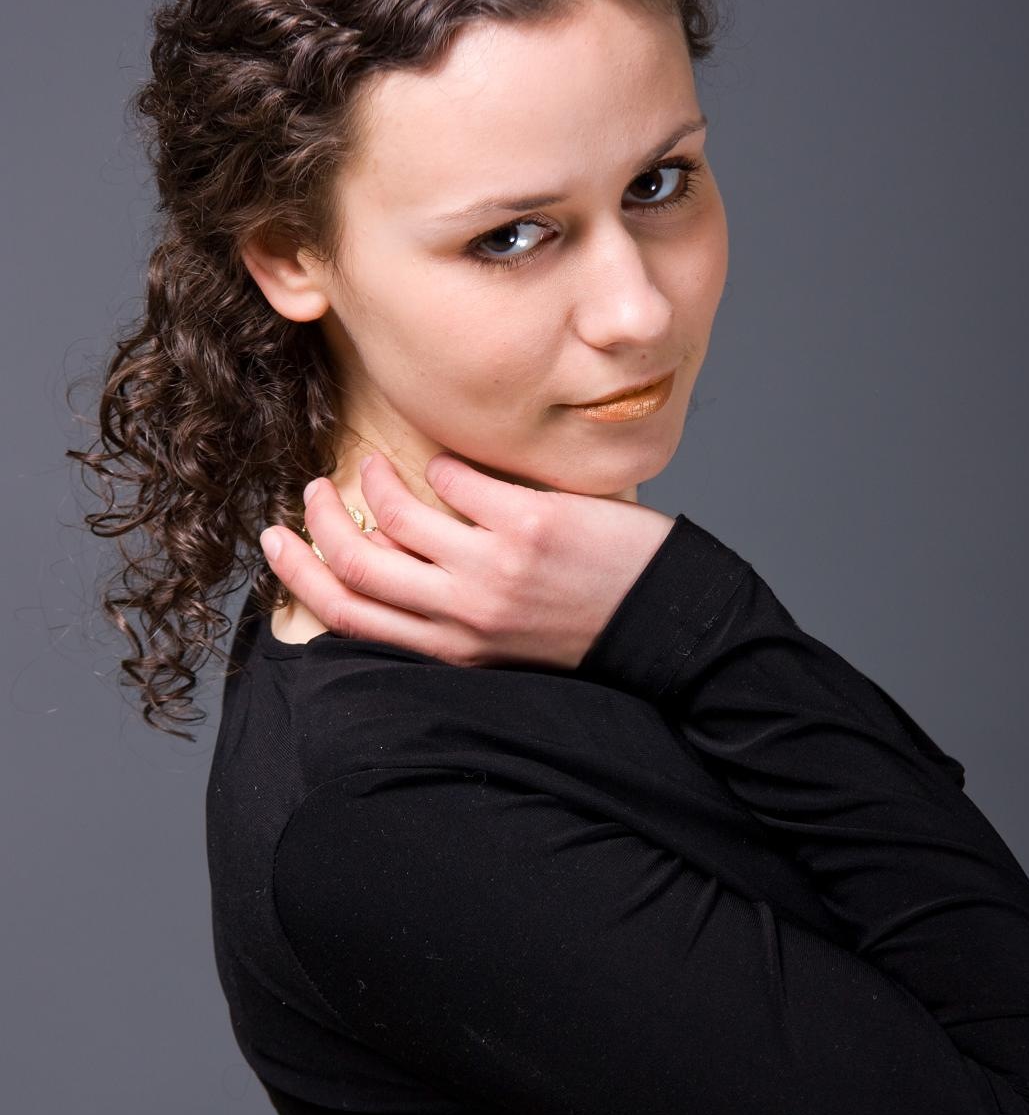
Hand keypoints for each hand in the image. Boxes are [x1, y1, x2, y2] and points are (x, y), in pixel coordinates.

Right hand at [258, 451, 676, 670]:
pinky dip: (443, 465)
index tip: (276, 539)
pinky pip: (457, 480)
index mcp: (450, 648)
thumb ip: (447, 614)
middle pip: (353, 565)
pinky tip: (452, 466)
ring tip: (380, 466)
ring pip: (394, 515)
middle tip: (313, 490)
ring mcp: (494, 568)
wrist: (665, 624)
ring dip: (374, 481)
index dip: (297, 575)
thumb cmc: (581, 627)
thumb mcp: (501, 643)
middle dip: (316, 521)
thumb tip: (392, 559)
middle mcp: (463, 613)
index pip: (347, 616)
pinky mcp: (529, 525)